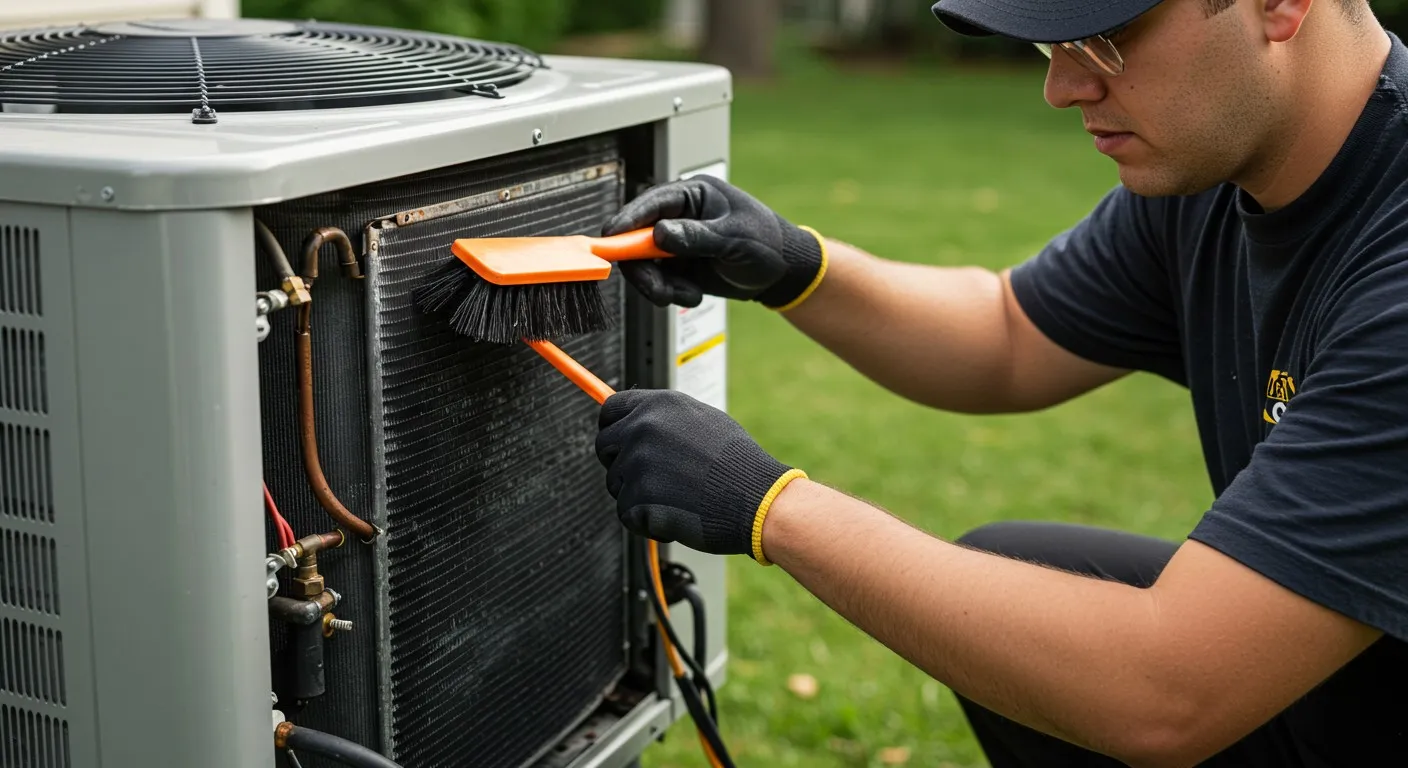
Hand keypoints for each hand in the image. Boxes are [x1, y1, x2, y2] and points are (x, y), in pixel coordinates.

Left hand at [595, 388, 807, 562]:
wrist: (758, 499)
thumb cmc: (738, 464)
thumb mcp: (703, 420)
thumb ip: (666, 418)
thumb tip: (639, 420)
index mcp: (658, 405)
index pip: (610, 410)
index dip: (613, 428)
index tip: (619, 442)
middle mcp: (642, 428)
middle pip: (604, 447)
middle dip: (620, 464)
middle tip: (651, 479)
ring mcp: (637, 463)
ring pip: (616, 484)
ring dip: (638, 495)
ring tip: (678, 496)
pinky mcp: (637, 498)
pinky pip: (627, 514)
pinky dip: (646, 521)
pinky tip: (677, 514)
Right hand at [600, 175, 825, 309]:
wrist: (782, 272)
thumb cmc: (766, 242)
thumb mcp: (734, 237)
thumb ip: (696, 236)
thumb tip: (659, 234)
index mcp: (692, 194)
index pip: (649, 204)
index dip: (626, 221)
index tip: (611, 240)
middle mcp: (677, 216)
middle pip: (635, 239)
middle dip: (644, 269)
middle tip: (659, 290)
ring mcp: (674, 242)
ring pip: (643, 265)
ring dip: (659, 286)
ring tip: (687, 295)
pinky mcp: (676, 266)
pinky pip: (657, 282)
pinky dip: (670, 294)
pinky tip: (693, 294)